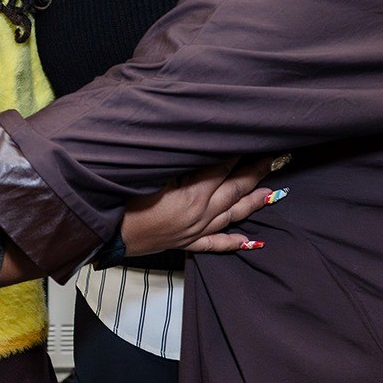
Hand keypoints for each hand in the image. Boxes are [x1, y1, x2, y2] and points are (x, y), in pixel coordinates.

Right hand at [122, 157, 274, 256]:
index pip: (222, 167)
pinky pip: (215, 244)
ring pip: (232, 215)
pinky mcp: (187, 243)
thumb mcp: (151, 174)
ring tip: (272, 194)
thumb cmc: (125, 201)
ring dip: (253, 203)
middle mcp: (201, 213)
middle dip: (254, 173)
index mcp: (193, 194)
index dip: (236, 152)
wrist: (111, 236)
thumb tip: (198, 148)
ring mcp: (196, 230)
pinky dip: (234, 242)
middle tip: (272, 159)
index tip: (249, 138)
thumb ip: (177, 162)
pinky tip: (250, 241)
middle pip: (234, 189)